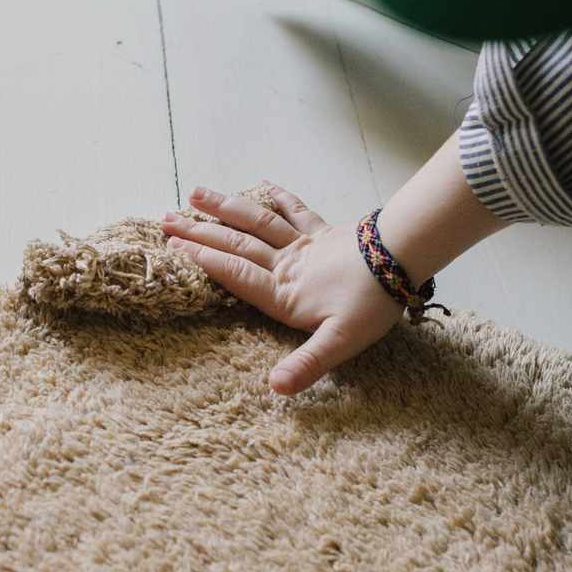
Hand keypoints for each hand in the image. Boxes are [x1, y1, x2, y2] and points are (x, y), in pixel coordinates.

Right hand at [160, 183, 403, 395]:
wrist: (405, 259)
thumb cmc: (372, 304)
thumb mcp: (339, 343)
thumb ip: (306, 365)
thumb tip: (275, 388)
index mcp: (284, 293)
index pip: (235, 275)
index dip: (204, 262)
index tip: (174, 249)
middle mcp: (286, 265)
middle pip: (236, 246)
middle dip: (200, 233)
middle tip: (165, 220)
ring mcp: (304, 245)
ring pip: (257, 222)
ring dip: (225, 208)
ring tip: (196, 194)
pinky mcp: (324, 232)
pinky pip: (295, 210)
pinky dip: (276, 196)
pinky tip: (261, 183)